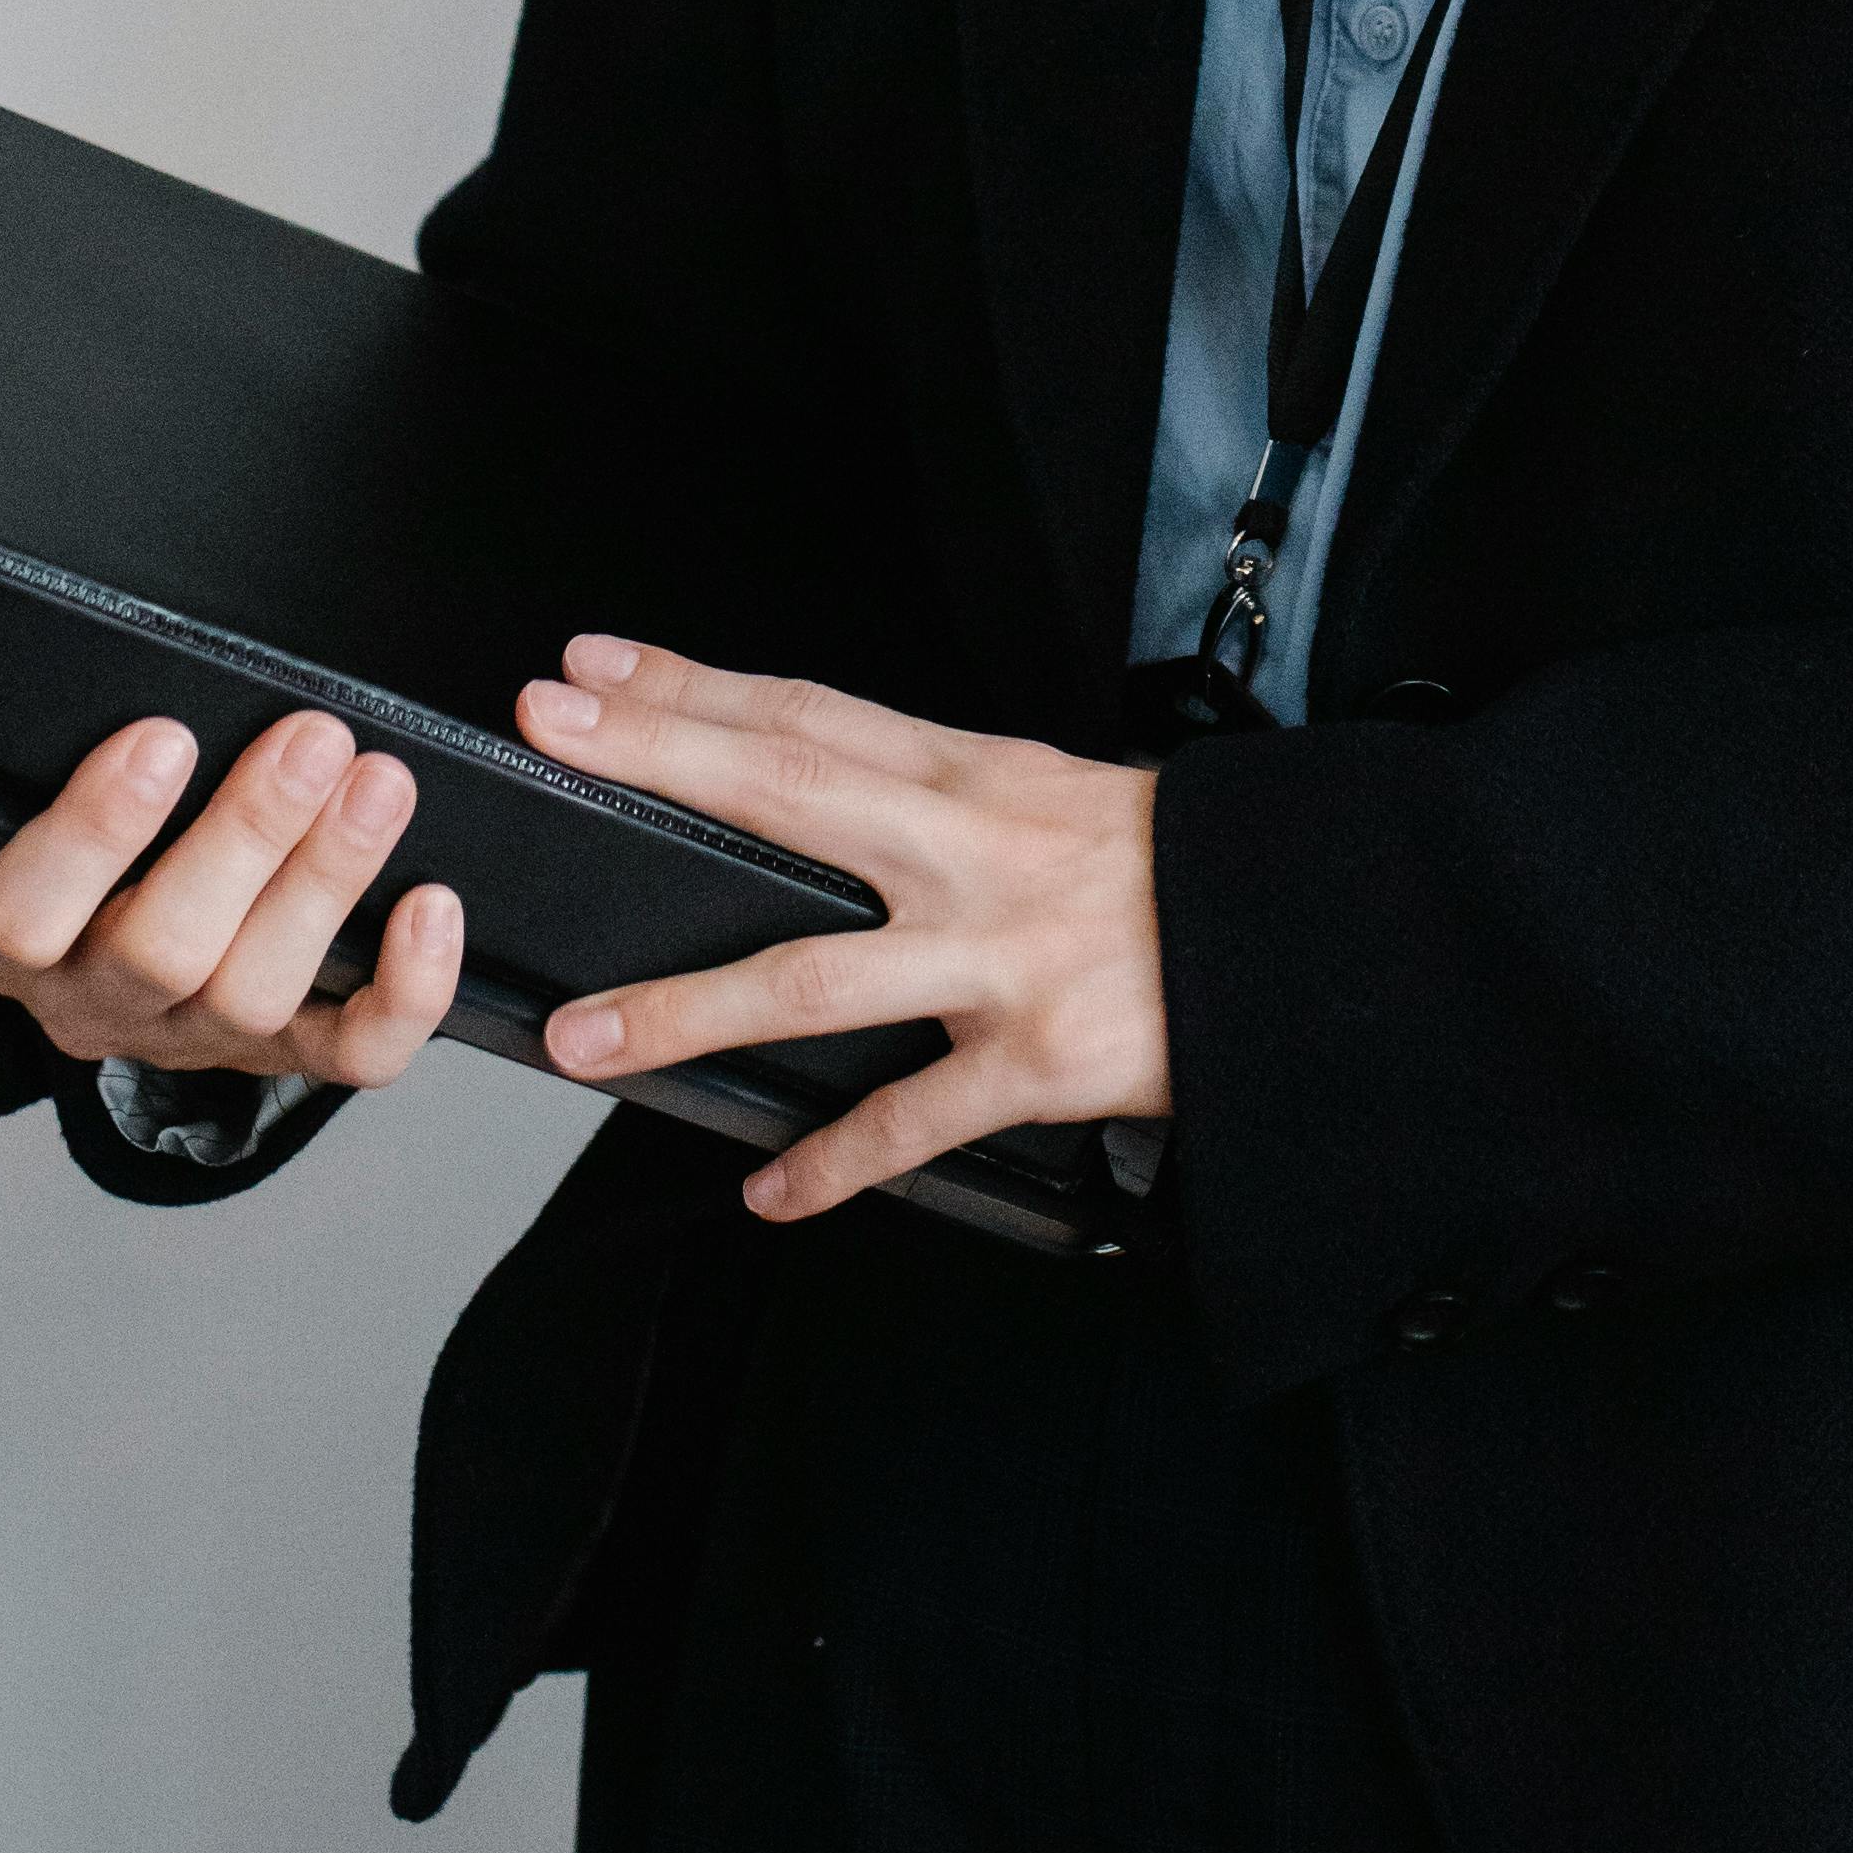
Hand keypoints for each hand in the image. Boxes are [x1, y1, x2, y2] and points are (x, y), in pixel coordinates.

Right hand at [0, 709, 466, 1089]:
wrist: (107, 939)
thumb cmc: (55, 838)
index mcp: (8, 934)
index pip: (28, 911)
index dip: (97, 832)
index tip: (162, 737)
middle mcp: (96, 999)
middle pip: (163, 950)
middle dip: (247, 837)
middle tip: (313, 737)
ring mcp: (196, 1036)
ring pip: (258, 993)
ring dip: (328, 882)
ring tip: (379, 784)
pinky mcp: (287, 1052)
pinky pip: (351, 1053)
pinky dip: (403, 993)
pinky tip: (433, 905)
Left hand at [517, 636, 1167, 1220]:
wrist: (1296, 933)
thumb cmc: (1160, 866)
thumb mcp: (1046, 790)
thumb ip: (936, 792)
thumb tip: (815, 777)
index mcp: (972, 776)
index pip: (809, 713)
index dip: (696, 684)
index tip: (594, 663)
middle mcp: (971, 851)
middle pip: (791, 790)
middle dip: (664, 758)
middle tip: (556, 732)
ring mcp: (997, 957)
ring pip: (816, 978)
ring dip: (690, 1009)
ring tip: (589, 1037)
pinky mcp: (1035, 1058)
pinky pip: (912, 1120)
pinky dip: (834, 1162)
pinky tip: (769, 1189)